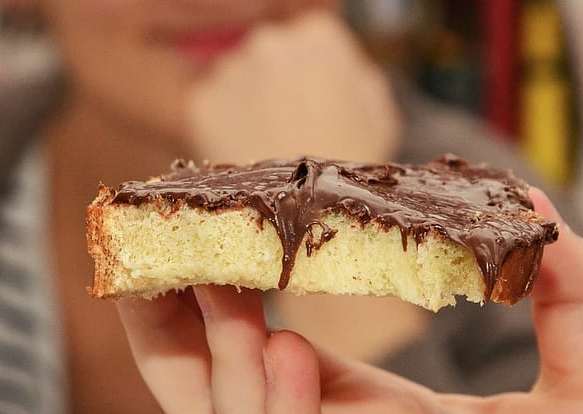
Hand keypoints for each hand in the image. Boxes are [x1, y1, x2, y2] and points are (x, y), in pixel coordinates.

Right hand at [116, 191, 582, 413]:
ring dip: (223, 359)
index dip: (234, 288)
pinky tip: (283, 355)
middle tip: (152, 240)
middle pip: (218, 391)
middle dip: (172, 324)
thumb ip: (577, 295)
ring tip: (218, 282)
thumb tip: (534, 205)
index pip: (272, 344)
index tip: (215, 215)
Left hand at [186, 10, 400, 163]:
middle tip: (293, 127)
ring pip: (237, 82)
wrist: (308, 209)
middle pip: (270, 55)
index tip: (318, 102)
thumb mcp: (380, 112)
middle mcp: (270, 41)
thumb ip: (355, 74)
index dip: (315, 74)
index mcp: (318, 35)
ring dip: (249, 106)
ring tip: (271, 146)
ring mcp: (231, 70)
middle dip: (278, 83)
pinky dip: (224, 131)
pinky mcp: (202, 103)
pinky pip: (212, 112)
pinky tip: (247, 154)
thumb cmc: (351, 165)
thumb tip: (337, 67)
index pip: (311, 40)